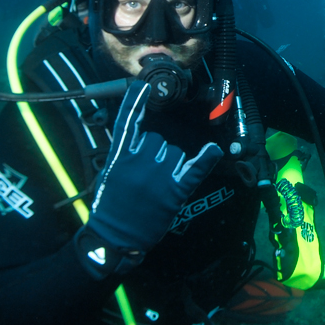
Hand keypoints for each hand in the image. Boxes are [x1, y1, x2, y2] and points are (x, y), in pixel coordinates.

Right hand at [75, 80, 222, 277]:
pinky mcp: (175, 191)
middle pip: (159, 137)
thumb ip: (124, 154)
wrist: (115, 237)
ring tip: (158, 182)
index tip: (142, 86)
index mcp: (120, 155)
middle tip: (148, 171)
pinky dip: (205, 159)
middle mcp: (140, 160)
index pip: (128, 122)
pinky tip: (214, 150)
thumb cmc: (109, 206)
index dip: (135, 102)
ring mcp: (159, 175)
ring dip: (171, 161)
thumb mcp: (110, 173)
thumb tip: (140, 138)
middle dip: (156, 149)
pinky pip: (195, 169)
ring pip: (174, 151)